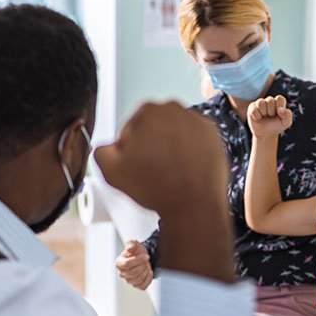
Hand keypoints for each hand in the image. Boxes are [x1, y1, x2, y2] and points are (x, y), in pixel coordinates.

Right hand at [95, 101, 227, 217]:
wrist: (194, 205)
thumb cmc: (156, 188)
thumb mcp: (111, 172)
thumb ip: (101, 152)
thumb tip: (107, 148)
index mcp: (149, 111)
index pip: (131, 128)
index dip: (128, 149)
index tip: (134, 164)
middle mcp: (176, 109)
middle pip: (154, 128)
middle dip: (150, 146)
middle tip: (150, 170)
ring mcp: (197, 121)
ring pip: (174, 134)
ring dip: (169, 148)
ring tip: (168, 173)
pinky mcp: (214, 136)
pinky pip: (194, 141)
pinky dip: (189, 152)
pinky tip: (184, 170)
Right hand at [115, 241, 152, 289]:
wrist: (142, 256)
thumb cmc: (136, 250)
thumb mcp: (134, 244)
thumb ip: (131, 244)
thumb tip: (130, 248)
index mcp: (119, 263)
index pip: (127, 264)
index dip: (138, 260)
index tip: (147, 256)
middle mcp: (121, 273)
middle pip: (133, 273)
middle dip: (142, 265)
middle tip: (146, 260)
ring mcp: (128, 280)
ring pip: (138, 280)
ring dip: (145, 271)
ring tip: (146, 265)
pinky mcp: (135, 285)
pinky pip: (143, 286)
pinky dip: (148, 279)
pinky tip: (149, 272)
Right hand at [247, 95, 292, 138]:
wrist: (265, 134)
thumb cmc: (276, 126)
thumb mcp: (286, 123)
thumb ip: (287, 115)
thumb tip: (280, 109)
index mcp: (278, 102)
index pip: (280, 98)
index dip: (279, 106)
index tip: (279, 114)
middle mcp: (269, 101)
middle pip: (270, 100)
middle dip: (271, 112)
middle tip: (270, 117)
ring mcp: (260, 103)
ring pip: (260, 103)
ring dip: (263, 113)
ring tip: (264, 117)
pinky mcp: (252, 107)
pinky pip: (253, 109)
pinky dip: (257, 117)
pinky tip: (258, 119)